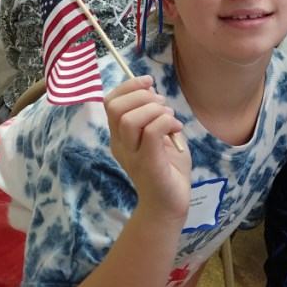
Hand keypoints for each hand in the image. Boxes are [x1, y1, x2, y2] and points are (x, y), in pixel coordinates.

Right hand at [105, 75, 189, 221]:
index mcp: (120, 136)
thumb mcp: (161, 134)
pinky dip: (166, 122)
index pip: (110, 102)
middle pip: (115, 108)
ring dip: (154, 110)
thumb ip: (154, 113)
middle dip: (142, 96)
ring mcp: (132, 155)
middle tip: (162, 104)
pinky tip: (176, 129)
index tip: (149, 82)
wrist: (170, 204)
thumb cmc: (167, 168)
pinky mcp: (147, 163)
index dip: (128, 86)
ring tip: (170, 117)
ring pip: (129, 119)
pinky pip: (151, 132)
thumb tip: (151, 89)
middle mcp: (121, 144)